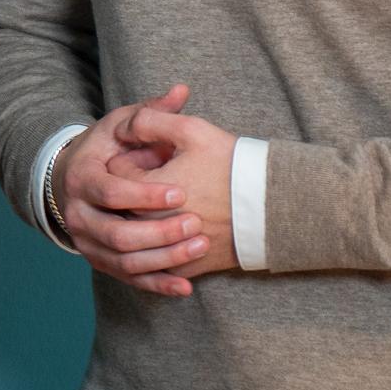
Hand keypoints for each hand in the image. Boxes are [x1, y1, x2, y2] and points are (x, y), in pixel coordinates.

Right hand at [51, 84, 212, 296]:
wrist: (71, 182)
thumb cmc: (104, 150)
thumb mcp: (120, 126)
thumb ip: (150, 113)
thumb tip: (182, 91)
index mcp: (82, 179)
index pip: (111, 193)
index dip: (145, 195)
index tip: (181, 194)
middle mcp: (78, 215)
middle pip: (117, 234)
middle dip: (159, 232)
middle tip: (195, 224)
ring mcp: (87, 242)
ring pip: (124, 261)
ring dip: (163, 258)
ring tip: (198, 247)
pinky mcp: (100, 261)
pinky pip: (128, 279)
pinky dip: (157, 285)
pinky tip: (185, 285)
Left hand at [124, 105, 241, 281]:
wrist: (274, 209)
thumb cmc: (232, 166)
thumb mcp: (192, 131)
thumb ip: (149, 121)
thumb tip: (123, 129)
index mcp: (142, 194)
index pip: (115, 171)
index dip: (134, 156)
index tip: (158, 154)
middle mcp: (147, 228)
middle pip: (122, 204)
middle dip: (138, 187)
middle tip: (170, 175)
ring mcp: (166, 252)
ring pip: (137, 234)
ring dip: (147, 215)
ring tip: (176, 200)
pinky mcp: (185, 269)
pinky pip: (159, 261)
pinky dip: (161, 246)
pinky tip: (180, 227)